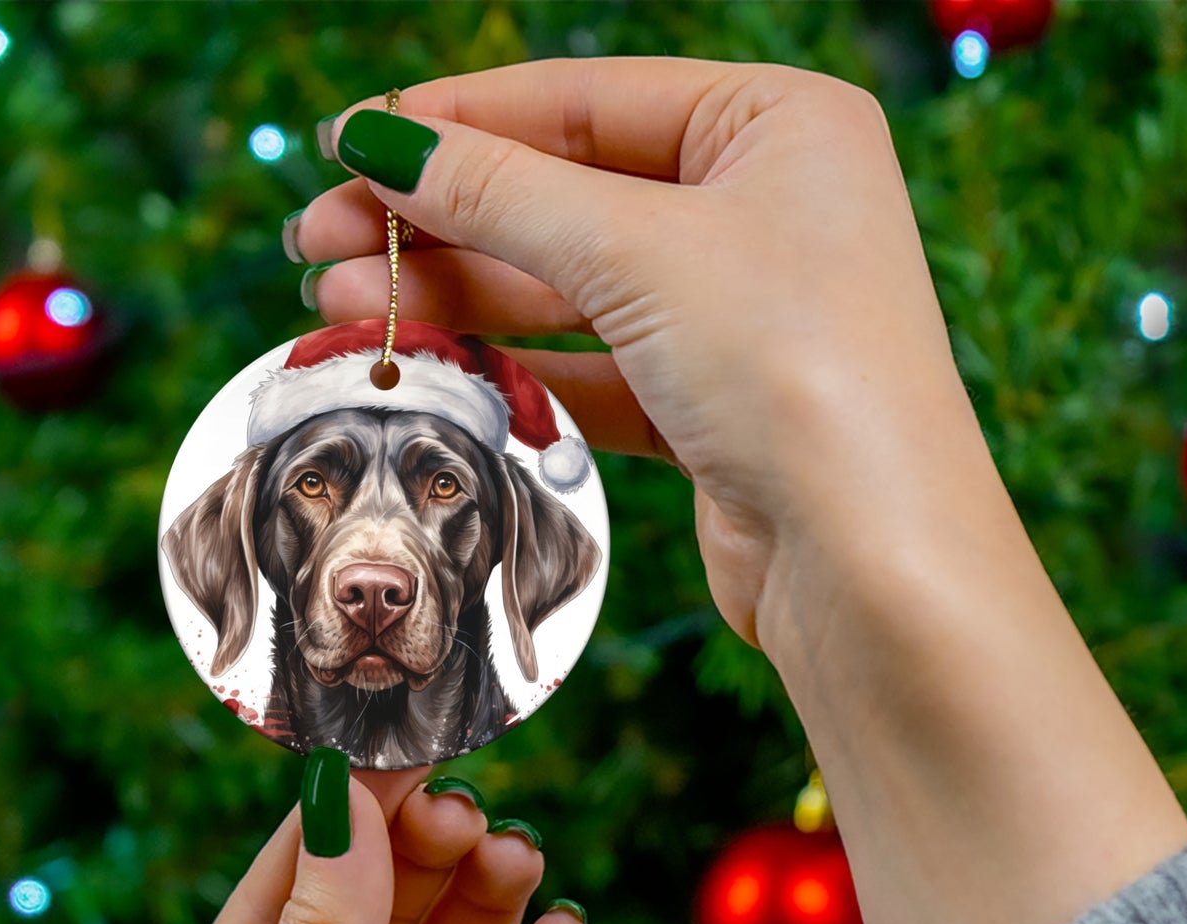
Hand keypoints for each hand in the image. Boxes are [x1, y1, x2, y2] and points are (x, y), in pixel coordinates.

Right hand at [292, 57, 981, 659]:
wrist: (868, 560)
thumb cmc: (792, 369)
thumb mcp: (637, 250)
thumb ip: (501, 192)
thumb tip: (381, 141)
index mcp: (779, 125)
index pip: (586, 100)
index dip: (457, 121)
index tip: (348, 143)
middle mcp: (766, 211)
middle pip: (568, 195)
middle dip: (440, 219)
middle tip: (317, 242)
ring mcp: (741, 314)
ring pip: (572, 289)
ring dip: (458, 296)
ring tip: (339, 307)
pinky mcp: (715, 408)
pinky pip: (595, 368)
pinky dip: (516, 368)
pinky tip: (431, 362)